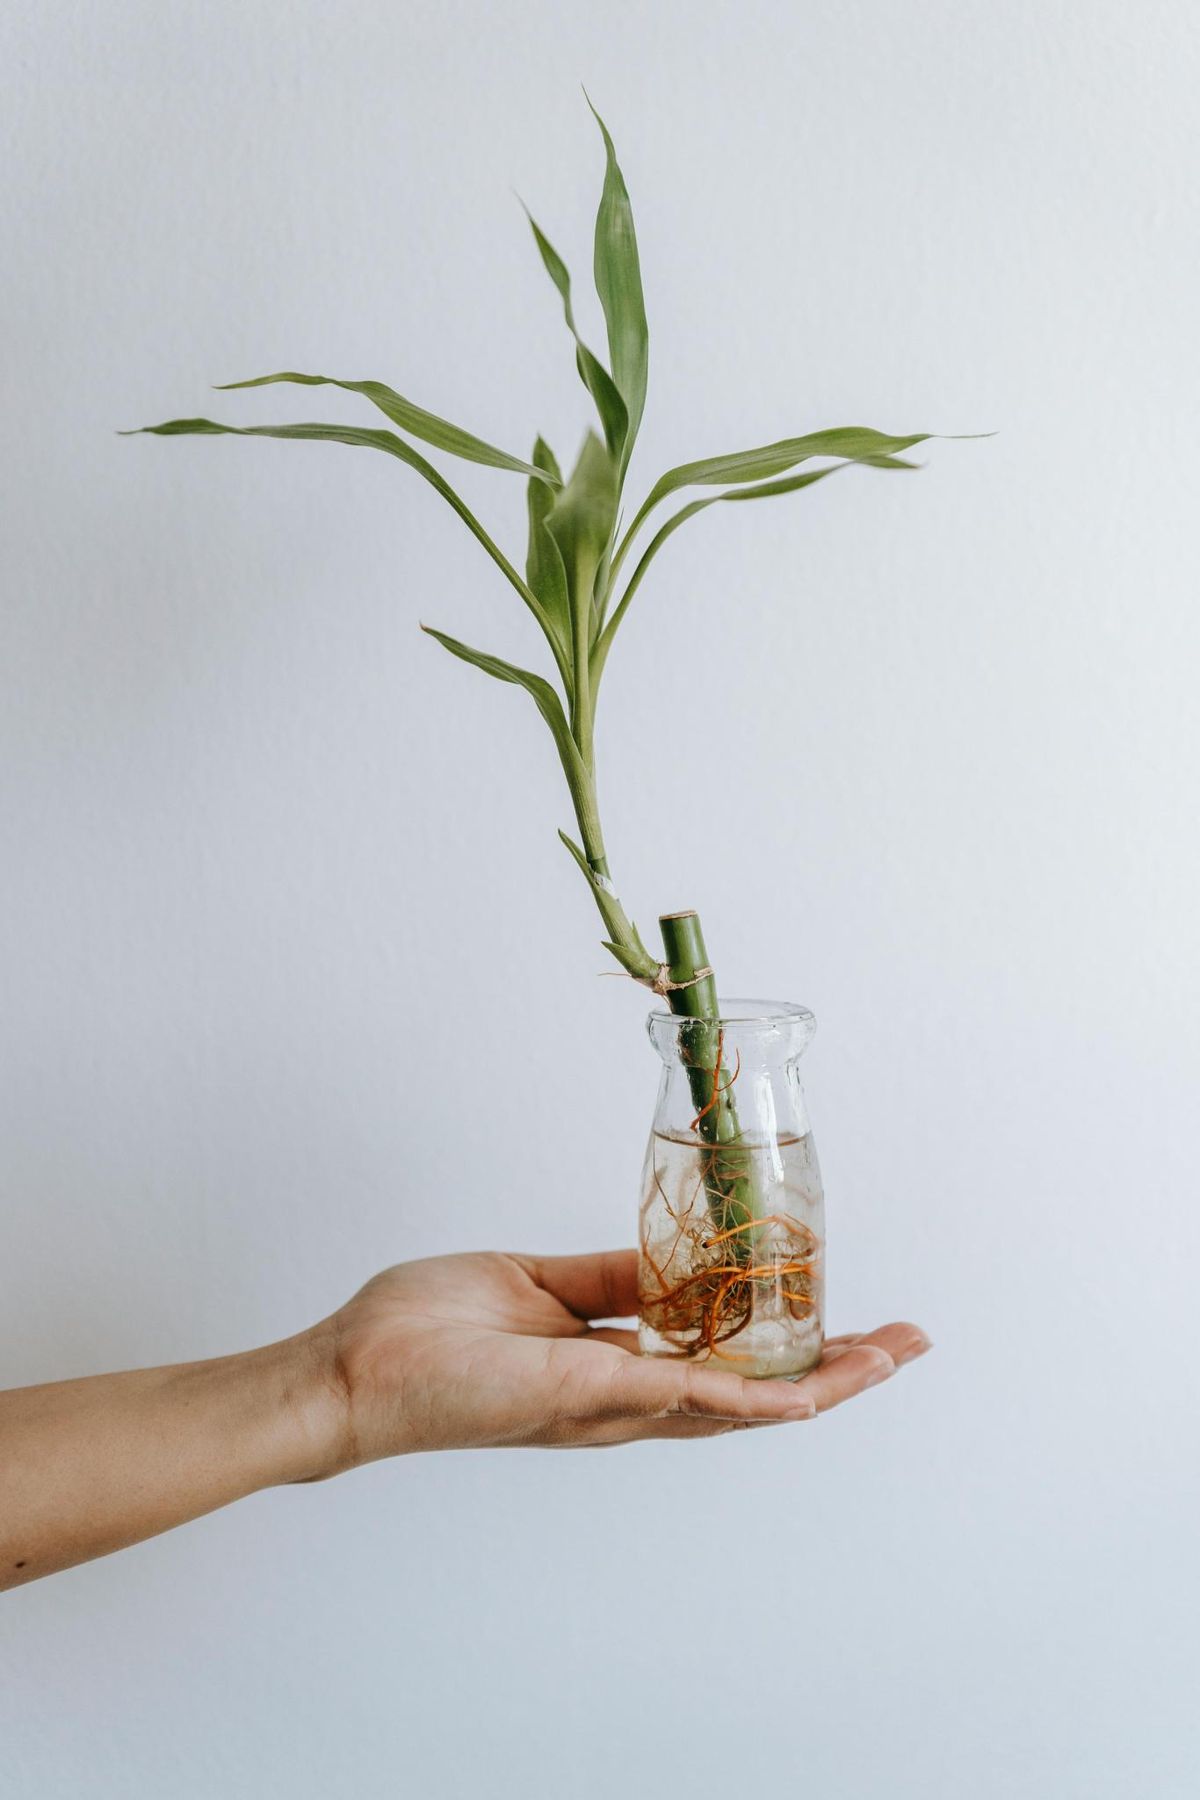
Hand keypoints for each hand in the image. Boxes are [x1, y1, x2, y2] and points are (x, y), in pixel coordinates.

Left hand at [316, 1249, 931, 1463]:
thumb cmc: (427, 1332)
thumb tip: (669, 1261)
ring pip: (737, 1403)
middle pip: (752, 1395)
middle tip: (906, 1344)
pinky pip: (685, 1398)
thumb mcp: (537, 1282)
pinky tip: (806, 1392)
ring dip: (818, 1386)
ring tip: (886, 1361)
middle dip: (834, 1372)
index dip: (791, 1348)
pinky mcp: (587, 1394)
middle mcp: (624, 1401)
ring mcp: (611, 1406)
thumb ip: (607, 1280)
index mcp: (613, 1369)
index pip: (724, 1364)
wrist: (354, 1368)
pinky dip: (752, 1399)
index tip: (852, 1318)